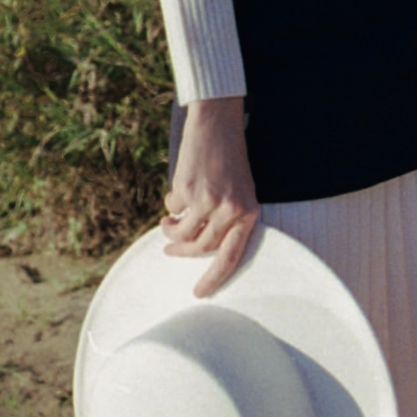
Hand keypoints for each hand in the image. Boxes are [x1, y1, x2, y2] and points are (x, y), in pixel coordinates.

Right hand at [163, 96, 260, 296]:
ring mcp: (208, 201)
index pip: (232, 256)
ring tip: (167, 223)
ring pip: (183, 233)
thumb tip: (198, 244)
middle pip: (201, 248)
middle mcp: (230, 211)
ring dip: (171, 231)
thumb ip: (228, 217)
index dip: (214, 279)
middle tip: (169, 250)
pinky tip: (173, 198)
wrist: (217, 123)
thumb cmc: (229, 158)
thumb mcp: (240, 190)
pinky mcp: (188, 189)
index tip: (199, 293)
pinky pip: (174, 208)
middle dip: (182, 252)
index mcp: (249, 213)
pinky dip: (170, 206)